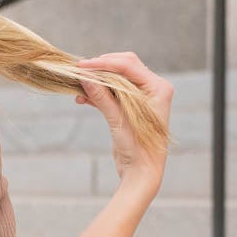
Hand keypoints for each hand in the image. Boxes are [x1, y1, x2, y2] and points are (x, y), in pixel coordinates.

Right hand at [75, 51, 173, 193]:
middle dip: (101, 69)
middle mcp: (152, 89)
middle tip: (79, 71)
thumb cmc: (138, 150)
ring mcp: (141, 98)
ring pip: (116, 80)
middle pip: (123, 67)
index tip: (83, 65)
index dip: (105, 63)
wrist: (142, 173)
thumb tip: (84, 77)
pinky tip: (82, 98)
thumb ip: (102, 97)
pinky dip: (98, 94)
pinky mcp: (130, 108)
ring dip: (97, 82)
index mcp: (158, 87)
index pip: (129, 65)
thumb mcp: (118, 120)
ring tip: (78, 87)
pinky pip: (112, 93)